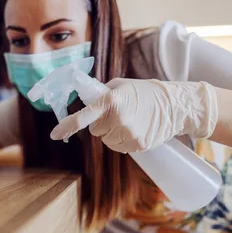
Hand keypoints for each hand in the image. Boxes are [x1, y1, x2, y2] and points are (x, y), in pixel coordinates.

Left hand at [50, 79, 217, 152]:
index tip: (55, 134)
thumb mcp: (121, 85)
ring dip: (112, 133)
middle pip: (95, 130)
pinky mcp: (137, 146)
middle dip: (102, 123)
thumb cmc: (146, 92)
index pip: (84, 116)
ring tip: (130, 121)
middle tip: (118, 113)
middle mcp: (118, 119)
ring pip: (106, 140)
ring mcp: (128, 134)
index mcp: (112, 101)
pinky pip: (119, 147)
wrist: (176, 105)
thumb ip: (101, 94)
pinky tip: (136, 129)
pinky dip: (123, 140)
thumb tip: (85, 100)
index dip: (67, 126)